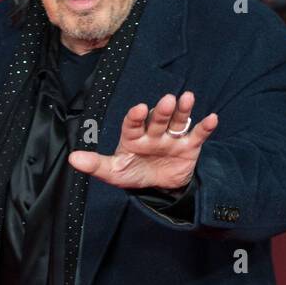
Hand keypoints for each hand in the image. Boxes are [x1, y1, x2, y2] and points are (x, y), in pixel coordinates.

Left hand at [68, 91, 217, 192]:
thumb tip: (73, 159)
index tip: (138, 109)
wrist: (159, 186)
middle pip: (158, 119)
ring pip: (178, 121)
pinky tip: (212, 119)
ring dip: (183, 110)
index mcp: (134, 136)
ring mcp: (172, 137)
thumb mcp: (114, 172)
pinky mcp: (189, 146)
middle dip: (162, 111)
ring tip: (187, 98)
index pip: (133, 123)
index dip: (135, 116)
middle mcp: (154, 132)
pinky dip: (205, 127)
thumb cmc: (133, 172)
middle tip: (166, 100)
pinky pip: (198, 134)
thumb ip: (95, 165)